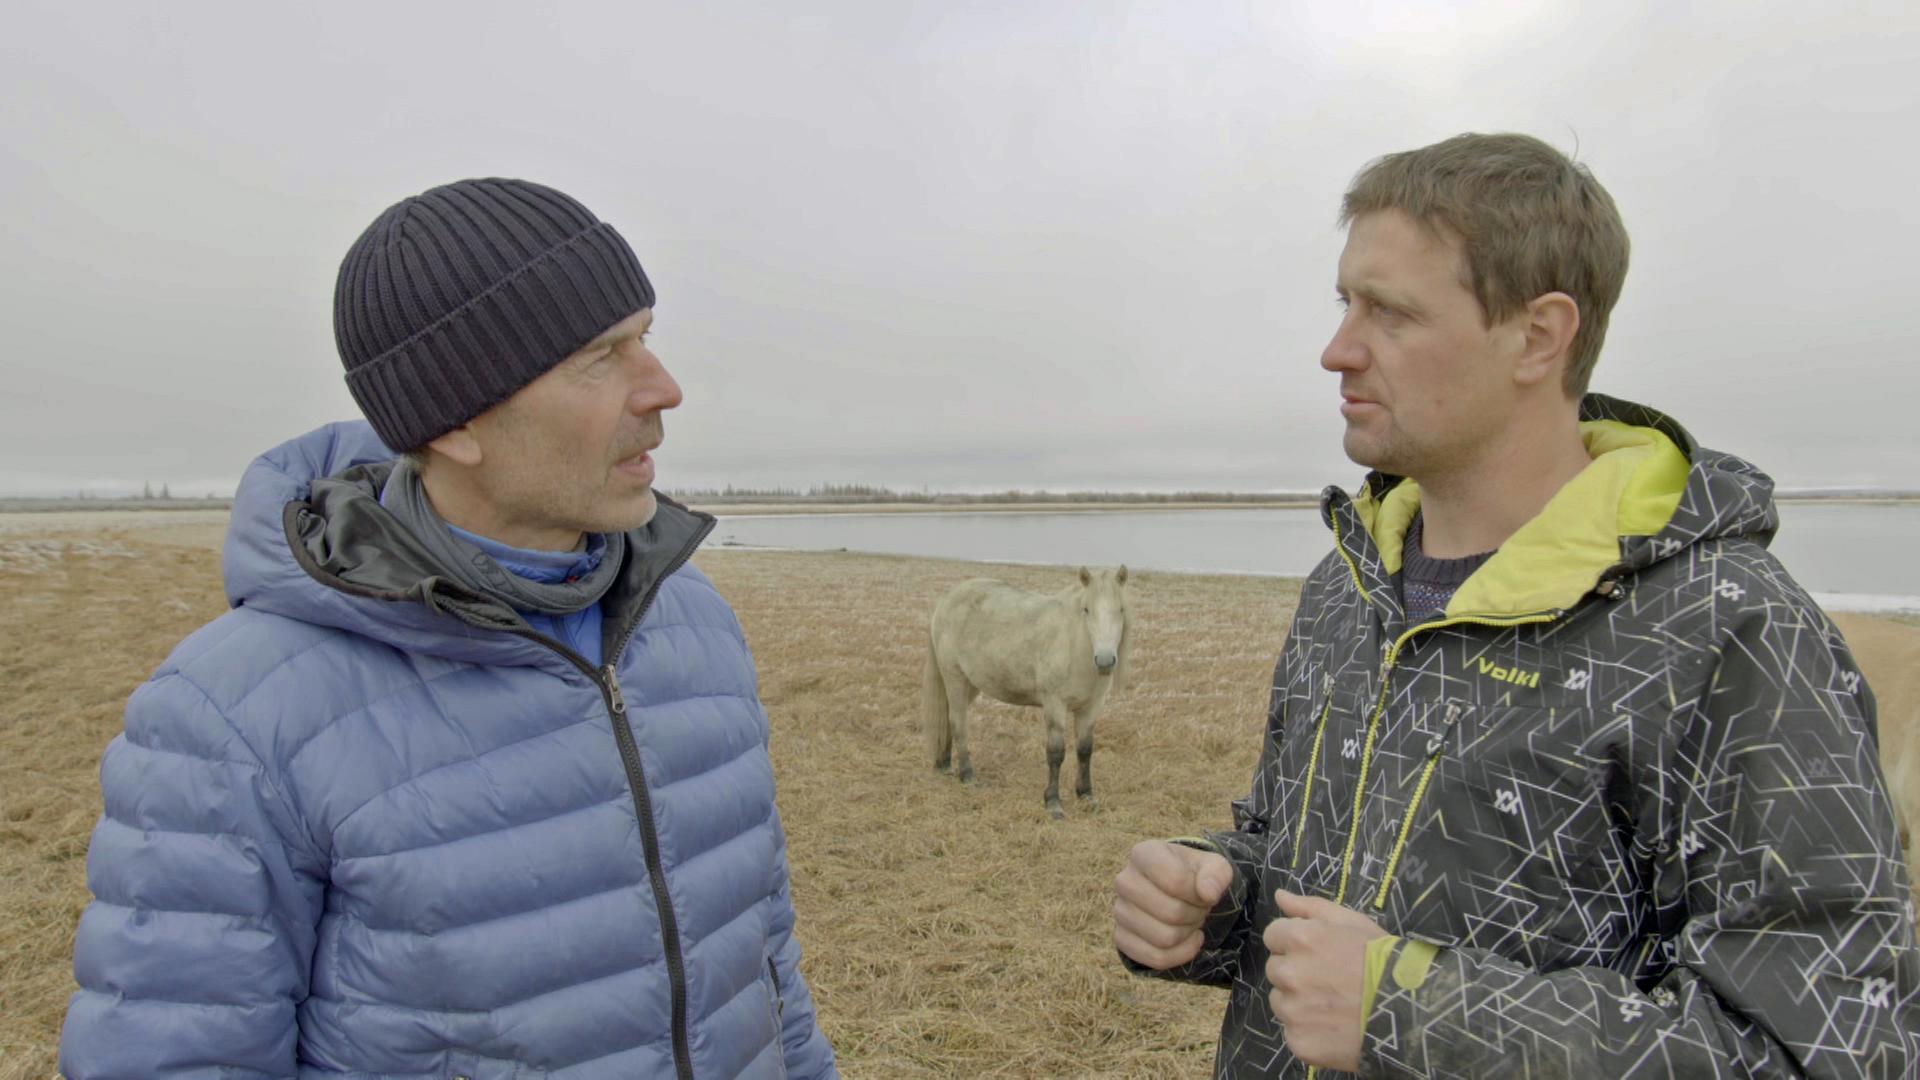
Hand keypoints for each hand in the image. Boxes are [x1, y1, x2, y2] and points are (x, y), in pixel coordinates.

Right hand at [1112, 840, 1233, 969]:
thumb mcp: (1214, 867)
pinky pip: (1156, 958)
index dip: (1199, 893)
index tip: (1203, 890)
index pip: (1175, 881)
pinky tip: (1186, 940)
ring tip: (1189, 919)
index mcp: (1143, 854)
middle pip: (1172, 914)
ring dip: (1188, 933)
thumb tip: (1208, 893)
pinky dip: (1180, 954)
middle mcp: (1124, 881)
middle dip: (1196, 915)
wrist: (1179, 892)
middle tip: (1198, 907)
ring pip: (1164, 939)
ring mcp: (1119, 911)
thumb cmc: (1195, 875)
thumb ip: (1216, 874)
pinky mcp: (1121, 938)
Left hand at [1263, 889, 1388, 1072]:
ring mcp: (1292, 1011)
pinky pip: (1293, 1032)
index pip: (1274, 936)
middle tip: (1329, 980)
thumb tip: (1279, 896)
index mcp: (1300, 939)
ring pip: (1281, 1002)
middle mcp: (1289, 973)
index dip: (1295, 943)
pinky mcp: (1298, 1042)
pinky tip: (1334, 1028)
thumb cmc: (1383, 960)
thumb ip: (1310, 907)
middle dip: (1296, 972)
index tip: (1318, 953)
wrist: (1410, 1012)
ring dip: (1298, 1002)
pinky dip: (1308, 1032)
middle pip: (1276, 970)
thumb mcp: (1352, 923)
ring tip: (1333, 1006)